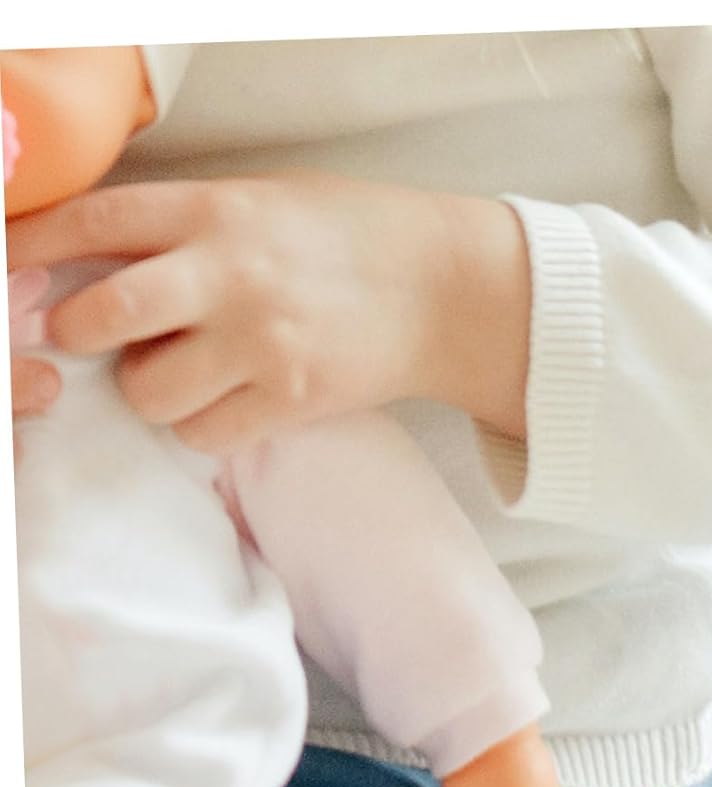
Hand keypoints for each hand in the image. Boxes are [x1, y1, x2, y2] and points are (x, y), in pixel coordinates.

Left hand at [4, 173, 530, 453]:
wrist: (444, 290)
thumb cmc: (349, 238)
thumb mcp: (260, 203)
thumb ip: (185, 228)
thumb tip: (99, 264)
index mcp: (217, 213)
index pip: (94, 225)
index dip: (34, 248)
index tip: (12, 269)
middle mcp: (232, 276)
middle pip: (104, 316)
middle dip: (77, 332)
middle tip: (87, 337)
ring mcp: (263, 344)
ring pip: (149, 392)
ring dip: (148, 391)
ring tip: (179, 376)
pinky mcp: (292, 401)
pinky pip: (205, 435)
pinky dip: (200, 427)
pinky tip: (225, 404)